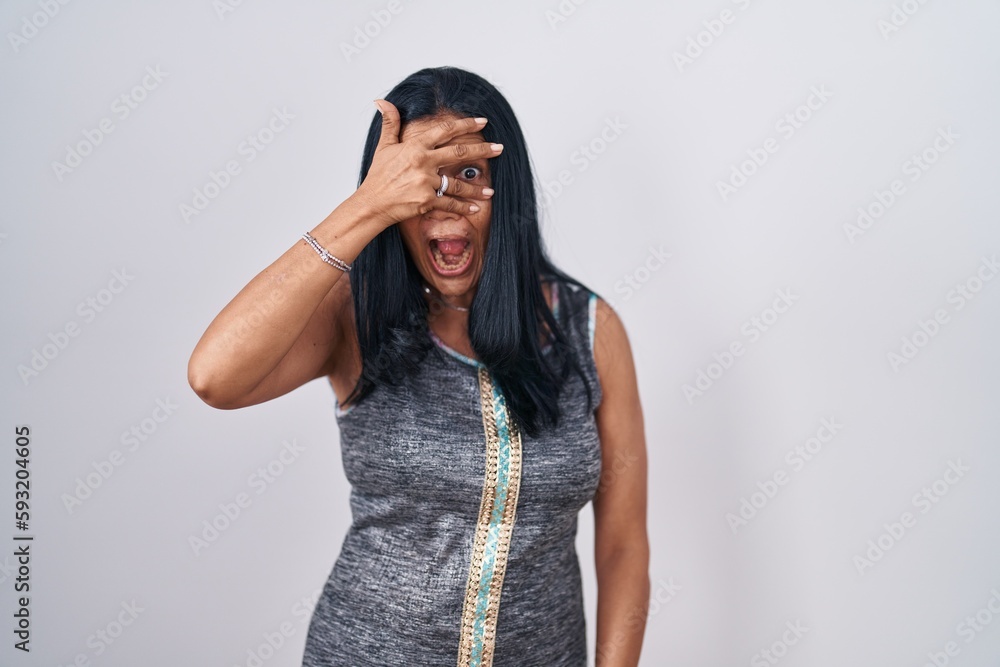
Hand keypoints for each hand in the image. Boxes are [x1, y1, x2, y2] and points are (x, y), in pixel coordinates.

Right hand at [351, 99, 501, 229]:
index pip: (445, 130)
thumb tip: (382, 102)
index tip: (482, 122)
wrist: (372, 204)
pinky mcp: (427, 201)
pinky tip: (475, 208)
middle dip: (482, 150)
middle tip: (499, 148)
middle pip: (459, 153)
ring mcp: (425, 182)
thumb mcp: (384, 146)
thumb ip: (390, 124)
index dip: (465, 124)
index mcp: (415, 146)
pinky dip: (463, 207)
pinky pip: (450, 203)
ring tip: (490, 191)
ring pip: (457, 183)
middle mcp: (423, 162)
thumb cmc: (378, 176)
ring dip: (476, 188)